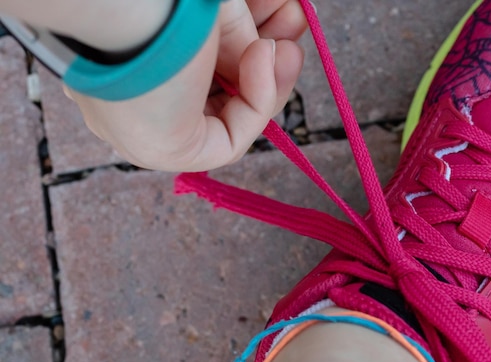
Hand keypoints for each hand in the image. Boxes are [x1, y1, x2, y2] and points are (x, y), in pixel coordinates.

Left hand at [65, 0, 306, 171]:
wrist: (126, 3)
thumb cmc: (166, 3)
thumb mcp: (218, 12)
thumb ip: (243, 34)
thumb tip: (268, 54)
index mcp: (146, 55)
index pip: (210, 62)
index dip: (254, 39)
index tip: (282, 12)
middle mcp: (146, 91)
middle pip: (224, 88)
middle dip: (269, 56)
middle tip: (297, 21)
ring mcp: (152, 124)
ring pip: (231, 116)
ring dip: (272, 78)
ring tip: (292, 40)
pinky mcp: (165, 151)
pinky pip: (228, 140)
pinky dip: (259, 99)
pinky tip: (264, 54)